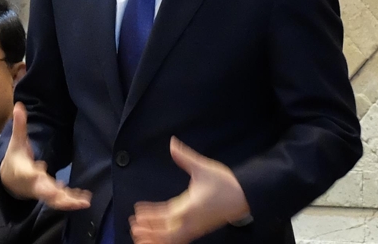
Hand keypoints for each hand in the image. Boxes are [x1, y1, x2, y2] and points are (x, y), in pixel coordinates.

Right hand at [0, 102, 90, 209]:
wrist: (9, 179)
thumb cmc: (15, 157)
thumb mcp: (16, 141)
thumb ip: (19, 124)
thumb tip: (18, 105)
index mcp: (27, 172)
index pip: (34, 178)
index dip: (42, 182)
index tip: (52, 186)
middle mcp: (35, 185)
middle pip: (47, 194)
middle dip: (60, 198)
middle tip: (75, 202)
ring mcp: (42, 192)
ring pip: (55, 200)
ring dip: (70, 201)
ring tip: (85, 202)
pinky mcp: (49, 194)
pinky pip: (60, 199)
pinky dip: (71, 200)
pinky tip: (84, 199)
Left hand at [130, 137, 249, 243]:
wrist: (244, 196)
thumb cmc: (224, 182)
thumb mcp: (203, 167)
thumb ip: (185, 156)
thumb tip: (172, 143)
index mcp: (190, 207)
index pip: (166, 215)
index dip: (151, 216)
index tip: (137, 213)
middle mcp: (191, 221)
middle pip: (166, 234)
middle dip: (150, 232)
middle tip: (134, 227)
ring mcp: (195, 227)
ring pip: (172, 239)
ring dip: (156, 238)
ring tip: (141, 236)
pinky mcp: (198, 229)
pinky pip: (179, 238)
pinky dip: (167, 239)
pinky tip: (159, 236)